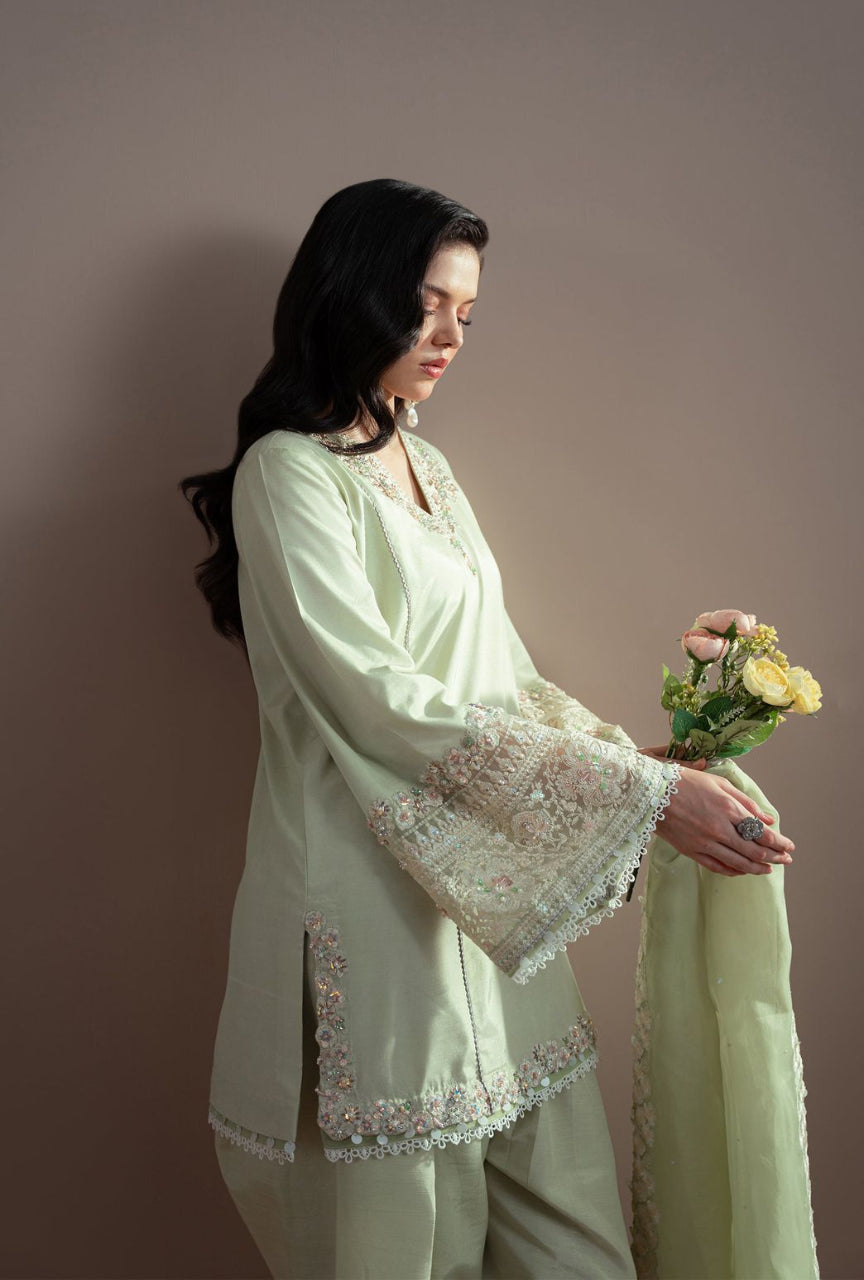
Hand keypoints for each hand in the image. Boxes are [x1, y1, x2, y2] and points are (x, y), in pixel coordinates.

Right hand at [637, 745, 794, 877]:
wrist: (650, 791)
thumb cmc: (684, 781)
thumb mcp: (718, 782)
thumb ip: (745, 802)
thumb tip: (767, 819)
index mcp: (728, 808)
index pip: (761, 833)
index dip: (779, 842)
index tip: (789, 846)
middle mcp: (719, 828)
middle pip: (754, 850)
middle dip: (774, 857)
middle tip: (786, 860)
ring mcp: (704, 842)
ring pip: (738, 862)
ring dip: (757, 868)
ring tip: (769, 869)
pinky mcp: (691, 851)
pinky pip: (717, 867)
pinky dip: (733, 871)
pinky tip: (742, 870)